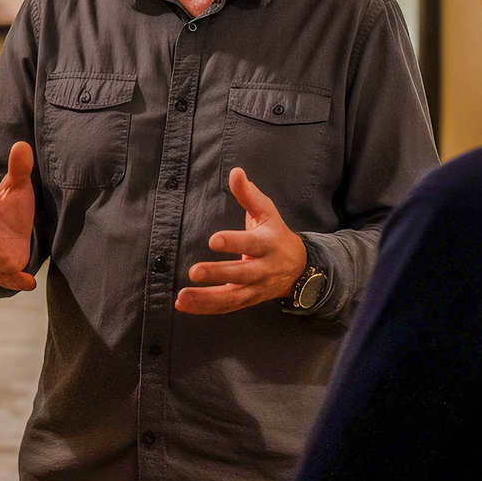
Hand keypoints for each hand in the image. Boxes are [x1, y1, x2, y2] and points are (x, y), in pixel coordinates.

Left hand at [176, 167, 308, 314]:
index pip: (251, 244)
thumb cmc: (276, 234)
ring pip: (231, 298)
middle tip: (194, 272)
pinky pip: (225, 307)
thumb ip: (249, 195)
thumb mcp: (267, 212)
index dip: (234, 243)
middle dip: (218, 274)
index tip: (213, 240)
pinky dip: (204, 308)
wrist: (299, 269)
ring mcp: (255, 288)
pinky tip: (183, 304)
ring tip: (182, 296)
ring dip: (205, 298)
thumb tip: (236, 171)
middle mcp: (263, 269)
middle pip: (241, 274)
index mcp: (268, 244)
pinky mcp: (247, 300)